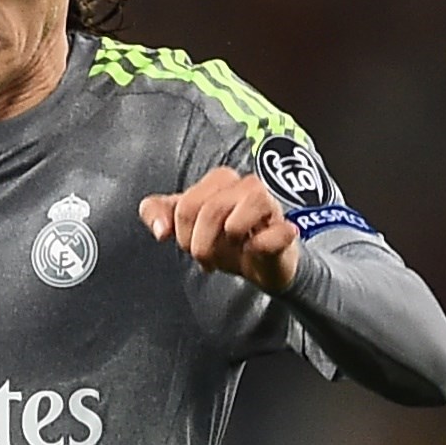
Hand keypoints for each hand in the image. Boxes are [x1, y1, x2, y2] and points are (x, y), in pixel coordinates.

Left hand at [140, 166, 299, 292]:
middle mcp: (246, 186)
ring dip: (225, 247)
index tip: (189, 245)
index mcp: (220, 180)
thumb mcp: (185, 224)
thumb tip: (159, 229)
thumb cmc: (225, 239)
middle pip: (208, 211)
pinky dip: (258, 250)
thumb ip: (159, 213)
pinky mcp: (286, 230)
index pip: (185, 205)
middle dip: (200, 244)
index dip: (181, 233)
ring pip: (234, 223)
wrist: (262, 263)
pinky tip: (256, 251)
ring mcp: (270, 206)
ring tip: (231, 252)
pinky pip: (270, 239)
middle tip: (206, 257)